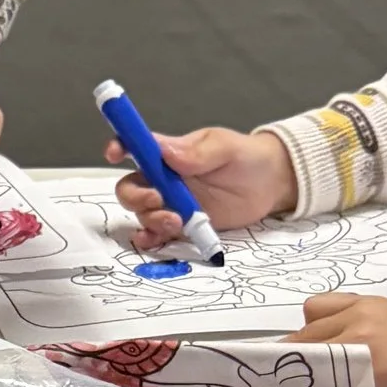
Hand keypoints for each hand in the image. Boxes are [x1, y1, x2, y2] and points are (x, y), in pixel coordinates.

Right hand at [110, 125, 293, 241]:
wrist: (270, 185)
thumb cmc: (247, 158)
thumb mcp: (225, 148)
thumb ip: (197, 152)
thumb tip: (167, 153)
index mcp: (170, 152)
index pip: (136, 146)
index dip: (120, 146)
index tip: (115, 153)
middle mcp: (164, 178)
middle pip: (131, 187)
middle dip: (135, 196)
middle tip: (158, 200)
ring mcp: (172, 203)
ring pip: (143, 213)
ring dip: (151, 219)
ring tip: (176, 221)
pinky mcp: (183, 225)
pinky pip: (158, 234)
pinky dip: (152, 239)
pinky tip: (157, 240)